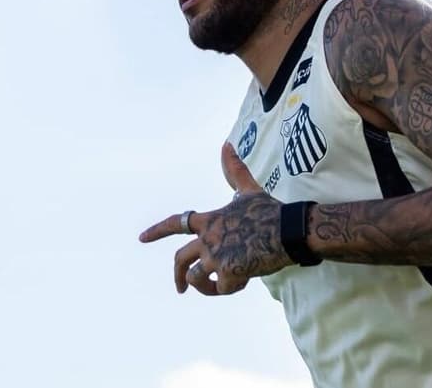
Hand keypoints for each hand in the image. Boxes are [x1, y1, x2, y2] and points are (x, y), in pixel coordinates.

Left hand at [139, 143, 292, 294]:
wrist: (289, 231)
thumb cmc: (271, 211)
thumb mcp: (250, 190)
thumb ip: (235, 171)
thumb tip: (227, 144)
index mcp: (210, 220)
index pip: (176, 223)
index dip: (157, 231)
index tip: (141, 238)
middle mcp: (207, 238)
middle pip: (179, 260)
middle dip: (177, 276)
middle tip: (179, 288)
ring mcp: (216, 256)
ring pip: (196, 278)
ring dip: (205, 286)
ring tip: (219, 286)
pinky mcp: (228, 272)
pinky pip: (221, 288)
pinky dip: (231, 287)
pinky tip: (245, 280)